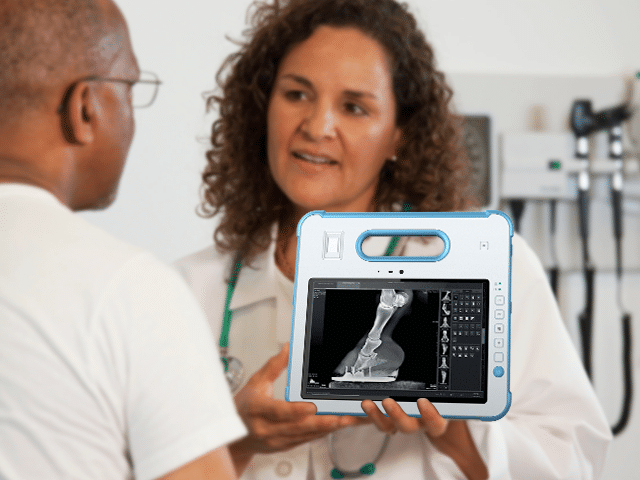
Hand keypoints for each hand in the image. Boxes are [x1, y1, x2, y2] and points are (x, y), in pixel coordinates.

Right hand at [229, 344, 368, 472]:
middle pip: (297, 427)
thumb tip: (287, 348)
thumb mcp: (256, 381)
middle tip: (342, 417)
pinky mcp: (283, 446)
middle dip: (322, 422)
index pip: (278, 411)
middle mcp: (266, 428)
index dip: (296, 410)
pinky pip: (304, 441)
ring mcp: (275, 440)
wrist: (235, 435)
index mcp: (258, 409)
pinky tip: (333, 427)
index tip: (312, 407)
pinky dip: (320, 434)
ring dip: (326, 429)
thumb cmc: (245, 406)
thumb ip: (273, 366)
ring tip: (345, 421)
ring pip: (304, 436)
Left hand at [361, 398, 487, 479]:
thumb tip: (499, 377)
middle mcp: (421, 423)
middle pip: (409, 426)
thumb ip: (479, 393)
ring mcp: (404, 420)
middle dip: (397, 416)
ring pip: (390, 425)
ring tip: (368, 404)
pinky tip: (355, 409)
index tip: (424, 402)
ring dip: (377, 416)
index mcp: (439, 420)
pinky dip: (365, 416)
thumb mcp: (463, 398)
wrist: (441, 413)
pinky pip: (377, 421)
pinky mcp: (390, 417)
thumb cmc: (449, 403)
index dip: (430, 416)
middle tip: (388, 402)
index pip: (437, 422)